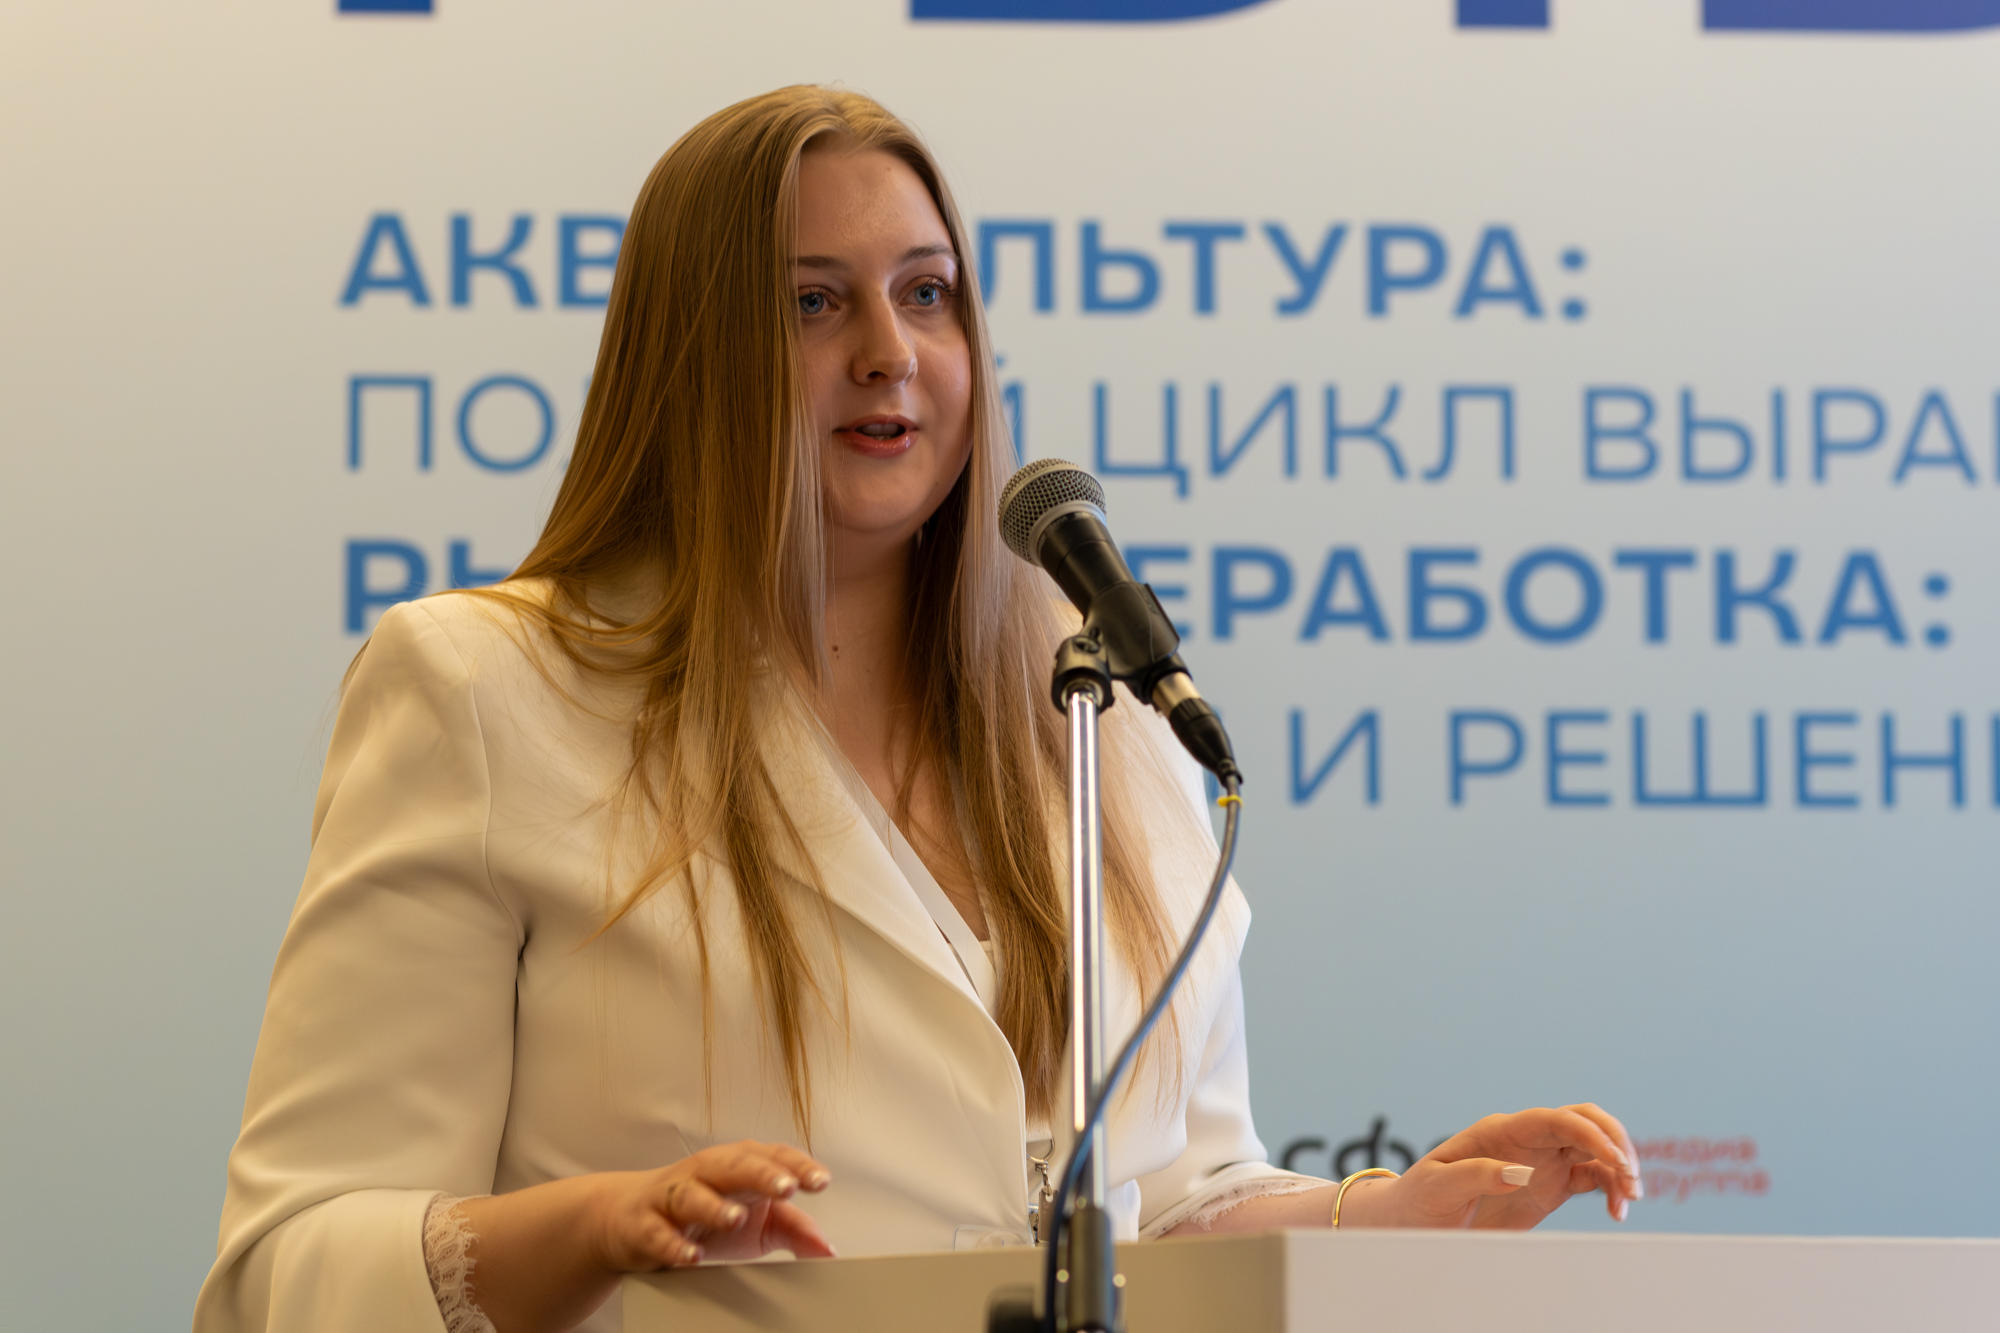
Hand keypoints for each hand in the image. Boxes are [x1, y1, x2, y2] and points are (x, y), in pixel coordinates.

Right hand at [456, 1140, 833, 1332]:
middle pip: (733, 1165)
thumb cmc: (701, 1217)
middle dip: (761, 1173)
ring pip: (691, 1193)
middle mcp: (704, 1174)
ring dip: (714, 1205)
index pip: (769, 1156)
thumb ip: (792, 1228)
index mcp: (736, 1166)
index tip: (820, 1181)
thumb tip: (827, 1246)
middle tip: (787, 1186)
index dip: (796, 1165)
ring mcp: (671, 1196)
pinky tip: (690, 1255)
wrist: (626, 1220)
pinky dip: (672, 1244)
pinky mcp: (642, 1223)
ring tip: (736, 1217)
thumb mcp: (753, 1222)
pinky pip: (656, 1232)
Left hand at [1337, 1103, 1640, 1230]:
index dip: (1588, 1133)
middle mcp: (1526, 1140)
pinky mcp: (1550, 1185)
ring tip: (1628, 1200)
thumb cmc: (1420, 1198)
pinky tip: (1617, 1211)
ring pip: (1594, 1149)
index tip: (1613, 1160)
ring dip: (1619, 1166)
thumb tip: (1520, 1172)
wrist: (1415, 1220)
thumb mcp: (1438, 1187)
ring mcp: (1541, 1161)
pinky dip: (1611, 1188)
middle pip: (1584, 1121)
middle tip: (1631, 1177)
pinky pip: (1591, 1177)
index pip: (1554, 1119)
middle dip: (1615, 1141)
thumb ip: (1475, 1175)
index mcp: (1500, 1131)